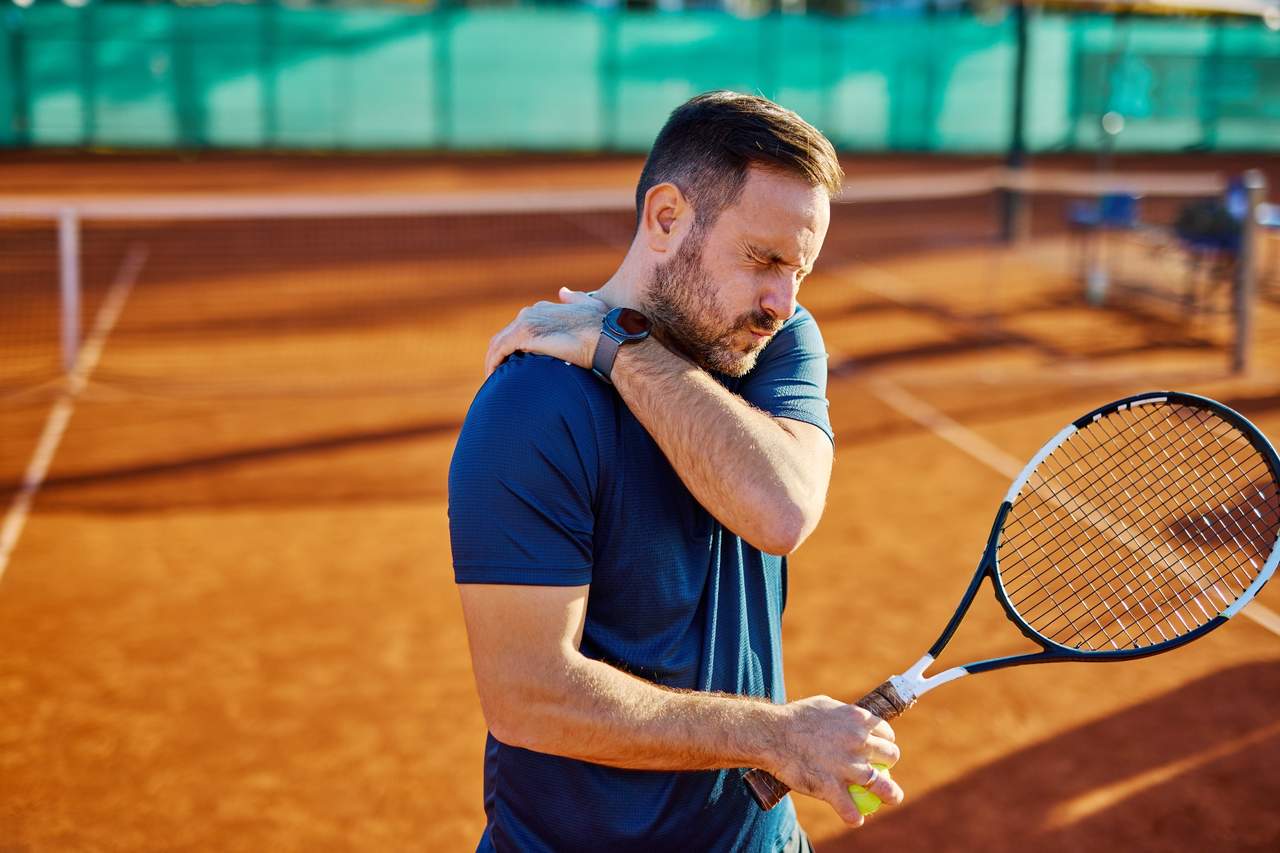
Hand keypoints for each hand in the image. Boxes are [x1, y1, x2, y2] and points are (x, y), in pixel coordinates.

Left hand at [484, 288, 608, 376]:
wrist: (607, 339)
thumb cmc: (605, 327)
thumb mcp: (590, 305)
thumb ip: (574, 298)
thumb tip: (562, 291)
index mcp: (544, 309)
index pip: (520, 327)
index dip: (515, 345)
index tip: (515, 362)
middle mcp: (532, 312)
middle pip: (506, 335)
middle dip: (500, 354)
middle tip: (500, 374)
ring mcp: (527, 322)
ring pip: (498, 343)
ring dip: (493, 361)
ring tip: (494, 379)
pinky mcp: (524, 335)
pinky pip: (499, 350)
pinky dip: (493, 363)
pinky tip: (493, 378)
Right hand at [771, 695, 903, 826]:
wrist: (772, 734)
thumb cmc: (795, 717)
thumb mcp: (825, 705)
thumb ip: (843, 713)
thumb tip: (851, 717)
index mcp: (857, 720)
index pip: (886, 733)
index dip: (886, 742)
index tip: (880, 748)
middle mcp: (858, 742)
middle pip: (890, 756)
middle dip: (889, 764)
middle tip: (881, 770)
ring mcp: (846, 766)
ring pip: (881, 785)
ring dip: (890, 794)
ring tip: (892, 798)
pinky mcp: (830, 787)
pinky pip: (850, 808)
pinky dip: (854, 816)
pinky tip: (855, 819)